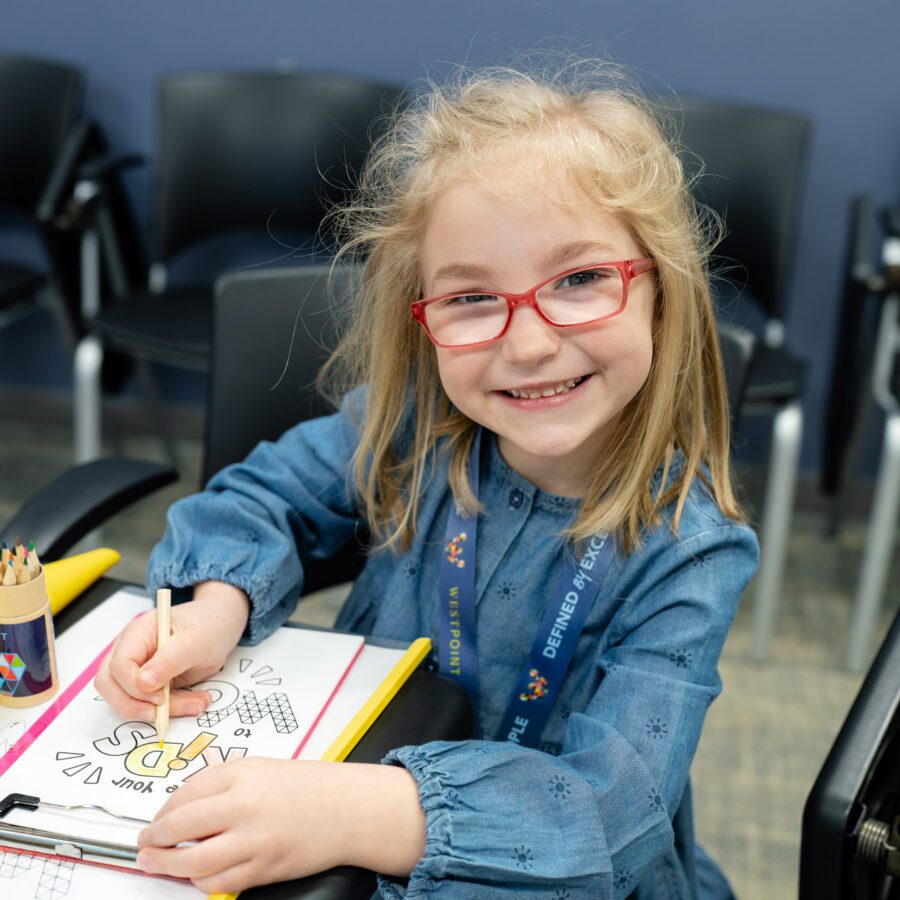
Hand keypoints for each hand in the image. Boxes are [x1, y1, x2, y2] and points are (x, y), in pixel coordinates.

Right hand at [94, 581, 249, 721]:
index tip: (161, 695)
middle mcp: (131, 650)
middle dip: (135, 705)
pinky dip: (170, 710)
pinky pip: (149, 704)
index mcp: (138, 633)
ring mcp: (138, 668)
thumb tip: (142, 683)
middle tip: (163, 713)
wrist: (221, 626)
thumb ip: (169, 660)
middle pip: (110, 685)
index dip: (134, 685)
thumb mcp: (194, 641)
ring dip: (159, 711)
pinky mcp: (151, 684)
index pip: (119, 665)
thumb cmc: (207, 625)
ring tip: (195, 704)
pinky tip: (195, 702)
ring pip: (128, 699)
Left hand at [136, 758, 426, 892]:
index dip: (162, 812)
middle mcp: (244, 805)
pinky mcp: (264, 868)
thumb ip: (222, 784)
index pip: (185, 794)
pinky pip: (219, 882)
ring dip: (168, 866)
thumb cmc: (307, 786)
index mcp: (242, 774)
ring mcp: (254, 839)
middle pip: (180, 827)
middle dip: (153, 841)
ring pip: (193, 862)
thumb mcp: (261, 770)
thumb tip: (183, 810)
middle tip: (143, 847)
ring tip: (156, 865)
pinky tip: (196, 875)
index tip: (154, 822)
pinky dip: (201, 882)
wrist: (347, 808)